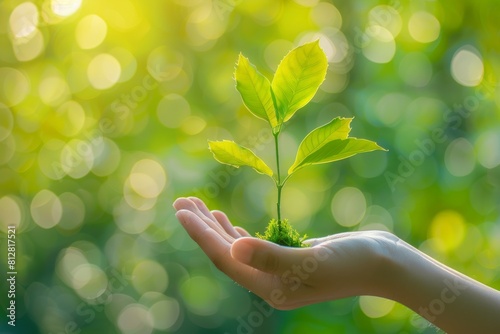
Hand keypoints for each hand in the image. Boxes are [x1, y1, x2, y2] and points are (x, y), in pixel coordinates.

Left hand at [173, 196, 399, 309]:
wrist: (384, 263)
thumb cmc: (352, 262)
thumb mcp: (310, 259)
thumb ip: (270, 256)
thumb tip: (232, 250)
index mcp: (269, 286)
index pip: (224, 258)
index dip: (201, 234)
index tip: (180, 210)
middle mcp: (268, 281)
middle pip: (225, 252)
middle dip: (201, 227)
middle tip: (180, 201)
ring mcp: (277, 270)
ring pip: (235, 247)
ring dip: (214, 226)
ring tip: (195, 205)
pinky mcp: (286, 257)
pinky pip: (251, 244)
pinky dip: (235, 230)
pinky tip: (224, 219)